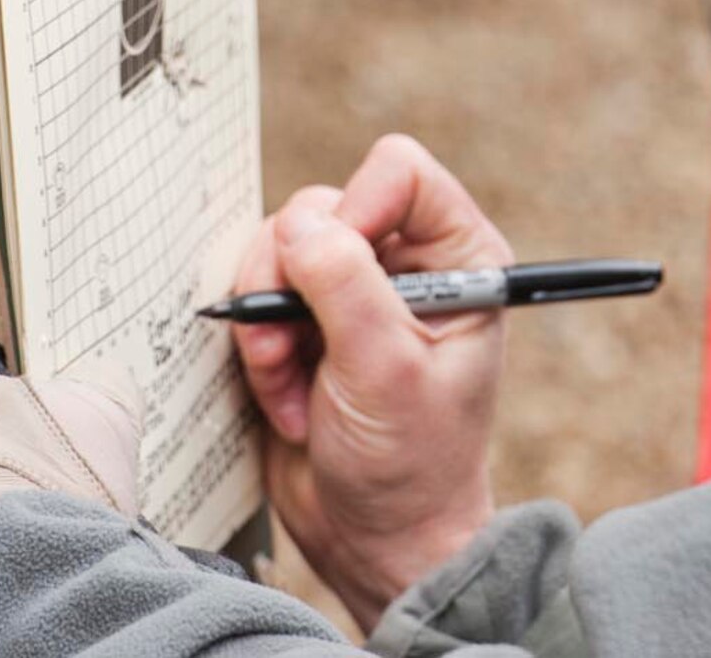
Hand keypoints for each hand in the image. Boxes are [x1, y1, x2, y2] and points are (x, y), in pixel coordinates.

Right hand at [234, 135, 512, 631]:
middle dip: (293, 281)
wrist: (374, 538)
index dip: (357, 208)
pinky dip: (255, 347)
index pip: (398, 172)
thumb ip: (345, 287)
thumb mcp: (384, 370)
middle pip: (321, 206)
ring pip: (276, 247)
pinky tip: (283, 397)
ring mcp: (350, 289)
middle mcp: (405, 262)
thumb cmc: (410, 464)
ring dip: (267, 322)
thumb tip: (299, 226)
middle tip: (298, 348)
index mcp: (457, 258)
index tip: (333, 264)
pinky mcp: (303, 320)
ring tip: (291, 386)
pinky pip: (253, 294)